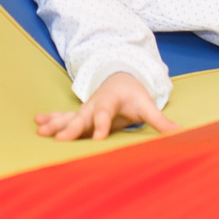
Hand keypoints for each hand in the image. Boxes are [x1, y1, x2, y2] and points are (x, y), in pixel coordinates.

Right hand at [36, 71, 180, 140]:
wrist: (120, 78)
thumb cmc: (134, 94)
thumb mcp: (147, 105)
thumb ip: (160, 120)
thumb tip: (181, 133)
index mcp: (111, 101)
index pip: (106, 115)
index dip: (103, 126)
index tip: (99, 139)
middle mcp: (94, 105)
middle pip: (82, 117)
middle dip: (71, 128)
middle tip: (60, 140)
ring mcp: (85, 109)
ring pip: (69, 117)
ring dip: (55, 124)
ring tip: (41, 131)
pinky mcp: (80, 115)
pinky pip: (63, 117)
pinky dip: (51, 120)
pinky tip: (37, 124)